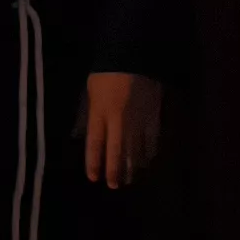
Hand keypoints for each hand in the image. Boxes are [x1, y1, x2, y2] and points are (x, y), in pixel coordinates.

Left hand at [82, 73, 163, 187]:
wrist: (135, 53)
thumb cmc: (108, 69)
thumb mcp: (92, 90)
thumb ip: (91, 113)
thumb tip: (86, 133)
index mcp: (100, 111)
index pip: (95, 143)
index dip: (94, 162)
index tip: (94, 178)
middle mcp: (118, 119)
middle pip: (117, 152)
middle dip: (115, 171)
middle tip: (114, 186)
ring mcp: (138, 119)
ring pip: (135, 150)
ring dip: (132, 166)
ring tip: (129, 178)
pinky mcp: (154, 115)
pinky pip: (152, 140)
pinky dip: (149, 153)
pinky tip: (147, 161)